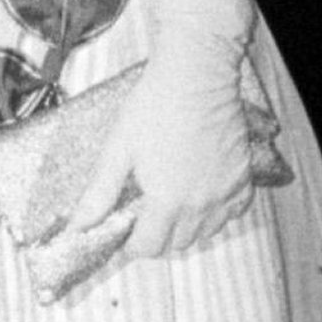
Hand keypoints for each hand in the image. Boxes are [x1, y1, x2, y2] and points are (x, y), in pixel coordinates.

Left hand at [68, 49, 253, 257]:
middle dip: (159, 235)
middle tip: (147, 209)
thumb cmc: (154, 104)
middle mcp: (199, 205)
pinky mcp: (243, 178)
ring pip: (206, 232)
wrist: (197, 74)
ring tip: (174, 199)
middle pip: (177, 244)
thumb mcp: (119, 146)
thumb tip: (77, 226)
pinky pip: (234, 212)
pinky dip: (219, 210)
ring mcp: (225, 193)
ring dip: (188, 226)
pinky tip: (204, 189)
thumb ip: (99, 191)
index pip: (149, 248)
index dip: (133, 242)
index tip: (127, 228)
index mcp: (166, 201)